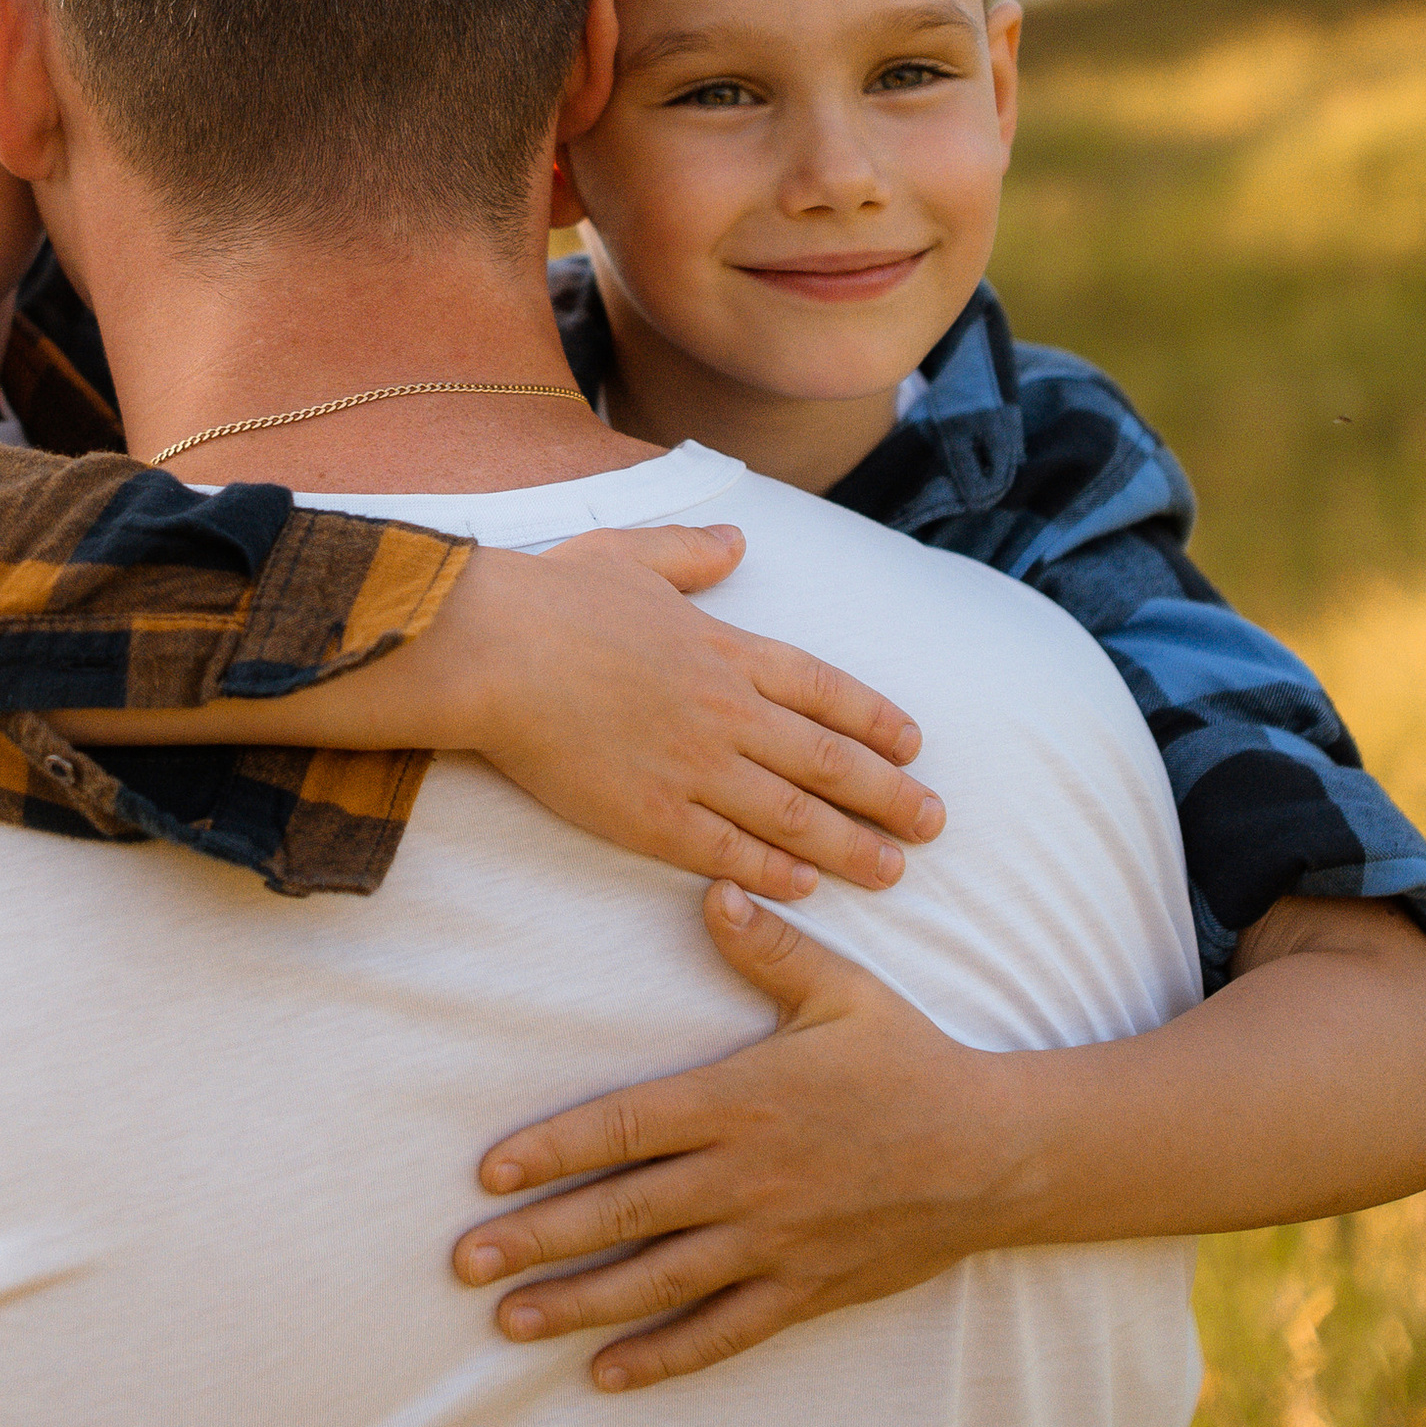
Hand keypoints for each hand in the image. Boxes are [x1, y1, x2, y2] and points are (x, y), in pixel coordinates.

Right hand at [452, 524, 942, 901]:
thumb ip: (689, 551)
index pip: (825, 689)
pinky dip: (773, 872)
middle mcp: (725, 711)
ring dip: (850, 847)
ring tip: (893, 871)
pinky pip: (726, 852)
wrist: (489, 650)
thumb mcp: (630, 555)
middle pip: (829, 761)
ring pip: (793, 817)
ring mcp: (691, 768)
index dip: (876, 720)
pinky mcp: (648, 815)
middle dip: (890, 796)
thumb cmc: (550, 596)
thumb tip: (735, 538)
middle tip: (936, 824)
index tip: (914, 747)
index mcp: (725, 649)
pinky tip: (806, 888)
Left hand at [453, 884, 1004, 1389]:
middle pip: (622, 1213)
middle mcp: (746, 1178)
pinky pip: (723, 1332)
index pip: (623, 1128)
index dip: (551, 1150)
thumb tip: (711, 893)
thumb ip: (769, 948)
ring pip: (659, 1282)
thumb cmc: (912, 1062)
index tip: (488, 1172)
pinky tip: (607, 1374)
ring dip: (579, 1303)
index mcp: (740, 1101)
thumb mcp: (843, 993)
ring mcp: (774, 1241)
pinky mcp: (806, 1289)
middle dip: (537, 1238)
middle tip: (465, 1262)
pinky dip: (663, 1357)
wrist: (999, 1152)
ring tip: (510, 1320)